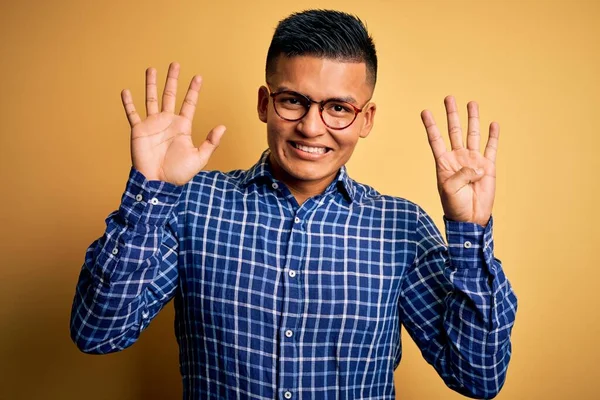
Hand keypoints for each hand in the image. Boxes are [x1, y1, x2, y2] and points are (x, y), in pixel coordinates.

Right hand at [121, 62, 225, 185]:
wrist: (158, 183)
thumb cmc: (178, 174)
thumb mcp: (199, 158)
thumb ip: (211, 142)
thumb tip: (223, 127)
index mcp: (182, 126)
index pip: (189, 104)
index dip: (193, 90)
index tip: (198, 77)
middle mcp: (167, 122)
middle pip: (170, 95)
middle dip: (173, 80)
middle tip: (175, 64)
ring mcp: (152, 125)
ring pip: (151, 99)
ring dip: (151, 84)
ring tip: (151, 69)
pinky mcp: (139, 130)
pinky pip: (132, 114)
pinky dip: (128, 103)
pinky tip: (126, 91)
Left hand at [420, 96, 498, 226]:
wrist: (470, 218)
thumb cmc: (455, 205)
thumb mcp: (450, 189)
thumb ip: (460, 175)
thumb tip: (476, 166)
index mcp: (443, 162)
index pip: (435, 139)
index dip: (430, 125)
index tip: (424, 111)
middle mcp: (458, 158)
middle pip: (454, 131)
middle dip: (451, 114)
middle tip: (449, 98)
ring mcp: (473, 160)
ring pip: (472, 134)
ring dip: (472, 119)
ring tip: (471, 103)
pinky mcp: (487, 166)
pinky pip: (491, 148)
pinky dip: (493, 136)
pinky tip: (493, 124)